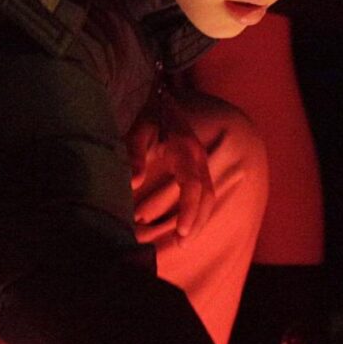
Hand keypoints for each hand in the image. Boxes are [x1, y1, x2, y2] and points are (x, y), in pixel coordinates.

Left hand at [128, 103, 212, 245]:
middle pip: (207, 196)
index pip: (193, 186)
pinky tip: (187, 224)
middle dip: (197, 222)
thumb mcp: (139, 130)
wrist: (166, 98)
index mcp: (186, 150)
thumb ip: (135, 154)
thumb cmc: (150, 115)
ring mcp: (202, 162)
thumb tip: (133, 183)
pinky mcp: (199, 166)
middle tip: (180, 245)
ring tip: (183, 241)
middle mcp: (199, 158)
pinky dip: (199, 211)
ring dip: (200, 220)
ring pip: (209, 196)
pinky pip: (205, 192)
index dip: (190, 211)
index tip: (182, 233)